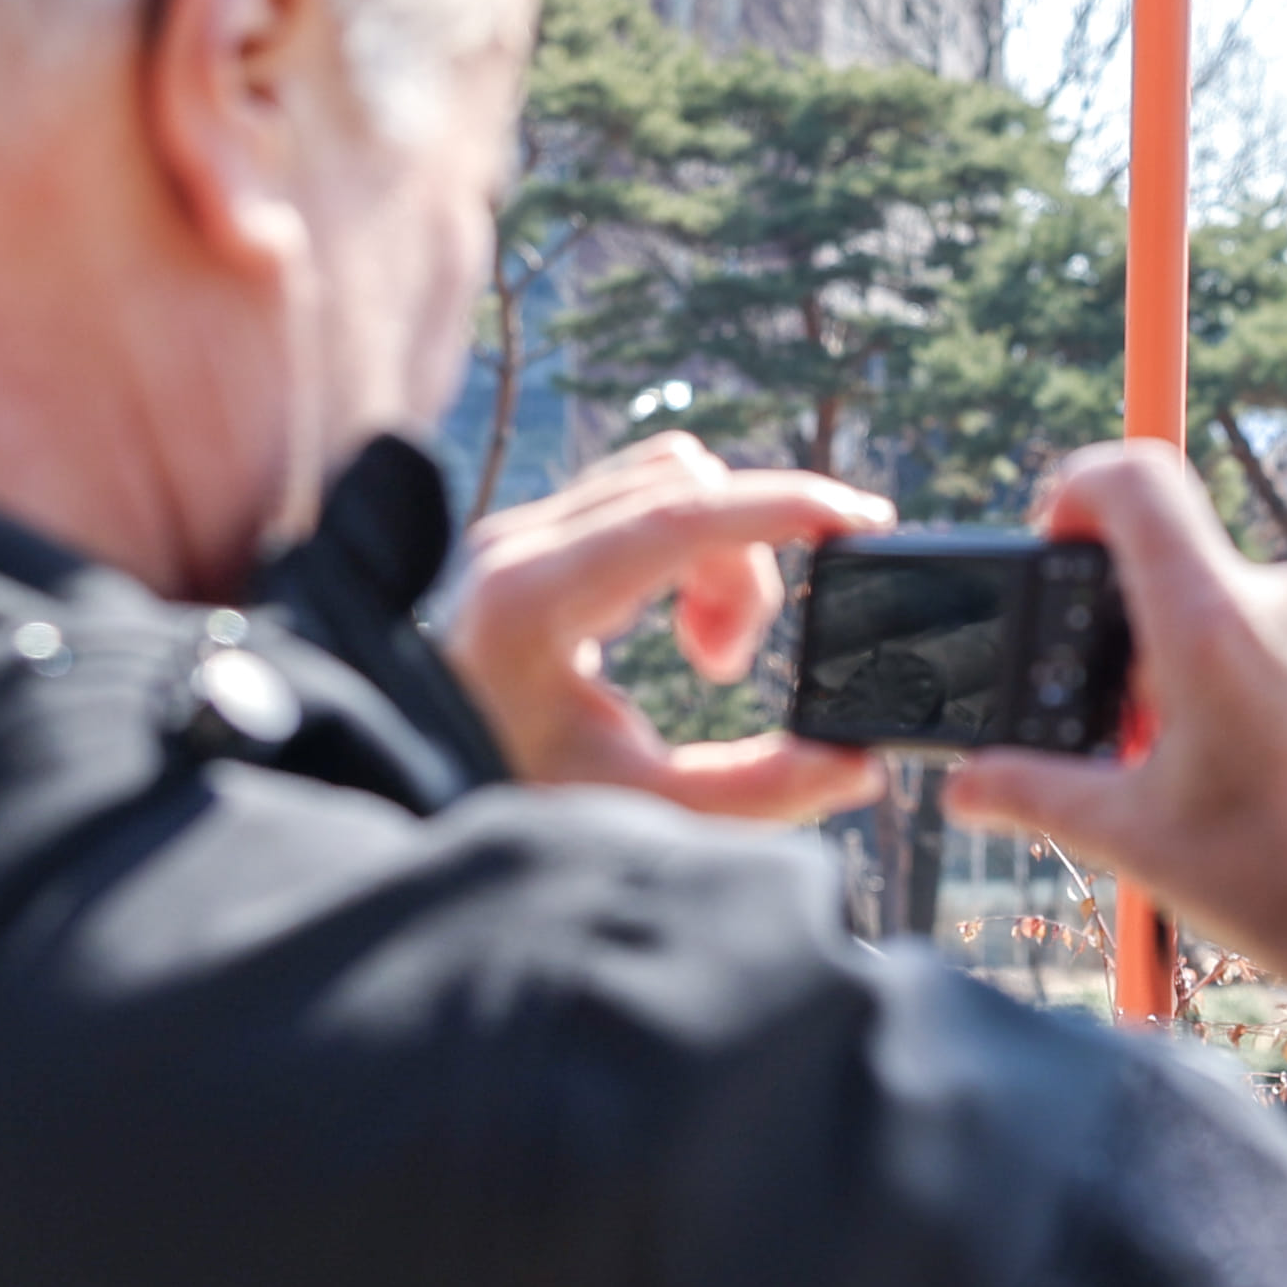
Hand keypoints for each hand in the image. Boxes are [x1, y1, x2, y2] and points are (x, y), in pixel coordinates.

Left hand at [443, 434, 889, 823]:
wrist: (425, 788)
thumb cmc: (522, 796)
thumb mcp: (644, 807)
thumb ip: (759, 790)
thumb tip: (857, 763)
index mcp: (532, 600)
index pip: (678, 512)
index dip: (782, 506)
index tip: (861, 521)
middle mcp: (519, 545)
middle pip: (686, 486)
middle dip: (749, 563)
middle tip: (730, 664)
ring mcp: (521, 532)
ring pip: (671, 479)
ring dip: (723, 553)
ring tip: (712, 652)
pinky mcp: (534, 537)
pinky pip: (645, 496)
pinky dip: (694, 547)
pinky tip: (687, 627)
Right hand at [942, 441, 1286, 1018]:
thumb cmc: (1284, 885)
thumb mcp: (1134, 837)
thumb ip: (1034, 793)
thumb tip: (968, 788)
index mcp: (1214, 619)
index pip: (1133, 481)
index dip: (1077, 491)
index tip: (1059, 546)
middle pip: (1187, 569)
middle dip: (1142, 638)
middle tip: (1137, 732)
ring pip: (1249, 613)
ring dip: (1210, 668)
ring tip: (1213, 770)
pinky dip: (1275, 683)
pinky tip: (1279, 773)